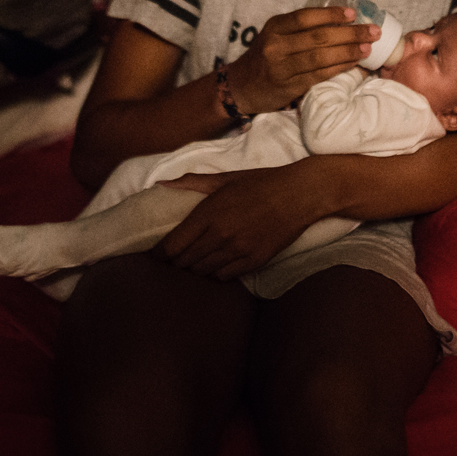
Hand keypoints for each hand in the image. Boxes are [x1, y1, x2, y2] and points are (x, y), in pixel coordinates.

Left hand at [155, 164, 332, 279]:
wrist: (300, 194)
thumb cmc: (261, 182)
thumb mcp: (226, 178)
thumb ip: (192, 183)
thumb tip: (161, 183)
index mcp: (209, 212)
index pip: (172, 245)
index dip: (159, 255)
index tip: (155, 256)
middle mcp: (220, 234)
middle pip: (184, 263)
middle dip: (175, 263)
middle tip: (174, 261)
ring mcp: (238, 250)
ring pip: (202, 272)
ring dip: (195, 269)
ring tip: (195, 263)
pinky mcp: (254, 261)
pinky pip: (223, 277)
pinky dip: (216, 273)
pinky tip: (218, 264)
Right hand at [223, 7, 376, 114]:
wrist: (241, 86)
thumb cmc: (266, 57)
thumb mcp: (276, 35)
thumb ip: (301, 28)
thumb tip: (342, 20)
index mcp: (275, 27)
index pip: (305, 17)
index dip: (331, 14)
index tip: (353, 13)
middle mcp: (276, 45)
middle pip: (318, 37)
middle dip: (350, 33)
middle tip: (373, 31)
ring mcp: (281, 68)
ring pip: (321, 57)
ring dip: (348, 52)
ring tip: (367, 48)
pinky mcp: (288, 87)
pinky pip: (319, 76)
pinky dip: (339, 69)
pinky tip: (354, 65)